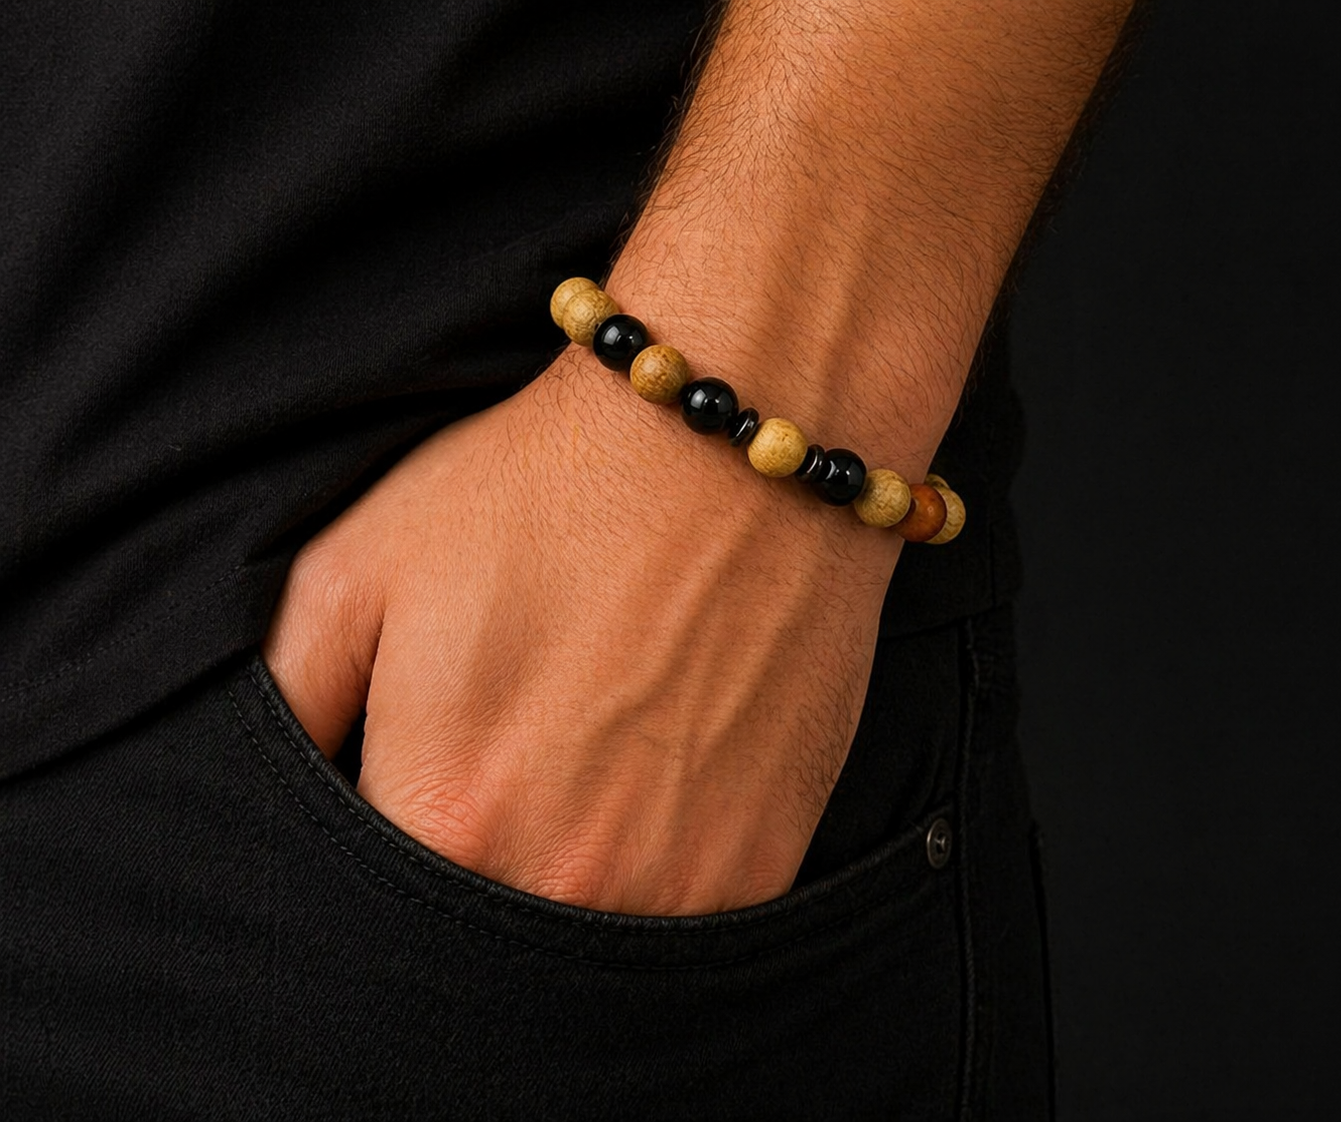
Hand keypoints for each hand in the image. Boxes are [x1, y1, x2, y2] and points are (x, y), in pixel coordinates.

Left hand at [263, 350, 901, 914]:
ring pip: (577, 955)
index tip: (415, 791)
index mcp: (441, 813)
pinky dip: (652, 878)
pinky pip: (678, 928)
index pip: (366, 911)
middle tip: (505, 768)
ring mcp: (673, 883)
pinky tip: (650, 781)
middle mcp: (558, 876)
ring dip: (563, 891)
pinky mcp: (759, 867)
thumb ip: (284, 707)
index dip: (382, 852)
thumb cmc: (537, 491)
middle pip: (476, 946)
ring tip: (579, 774)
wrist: (730, 446)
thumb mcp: (357, 567)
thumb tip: (268, 803)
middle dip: (469, 878)